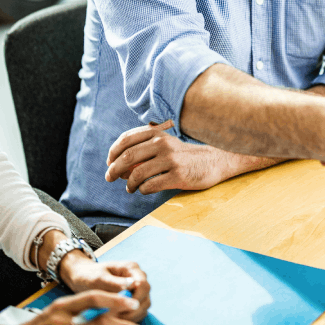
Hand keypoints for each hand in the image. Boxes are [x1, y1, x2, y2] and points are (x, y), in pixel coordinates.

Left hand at [59, 254, 150, 321]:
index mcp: (131, 269)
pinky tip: (114, 324)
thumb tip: (131, 286)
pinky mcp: (132, 302)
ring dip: (131, 318)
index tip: (120, 309)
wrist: (82, 278)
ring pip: (143, 308)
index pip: (143, 285)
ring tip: (112, 323)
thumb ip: (113, 283)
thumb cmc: (89, 275)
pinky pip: (136, 314)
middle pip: (145, 298)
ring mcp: (136, 291)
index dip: (135, 299)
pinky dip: (128, 321)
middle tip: (114, 320)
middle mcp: (137, 279)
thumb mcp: (98, 278)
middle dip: (132, 311)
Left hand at [106, 120, 224, 193]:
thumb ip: (145, 148)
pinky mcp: (177, 176)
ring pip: (137, 174)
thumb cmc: (185, 155)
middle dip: (113, 170)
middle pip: (127, 157)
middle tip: (109, 178)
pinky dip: (142, 190)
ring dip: (129, 184)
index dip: (113, 152)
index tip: (110, 162)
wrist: (214, 161)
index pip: (127, 139)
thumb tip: (118, 165)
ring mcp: (171, 160)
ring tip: (130, 188)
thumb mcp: (167, 144)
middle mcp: (163, 144)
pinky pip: (150, 186)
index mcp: (159, 134)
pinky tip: (144, 190)